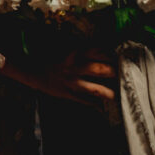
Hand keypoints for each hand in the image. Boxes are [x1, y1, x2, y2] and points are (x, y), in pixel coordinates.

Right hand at [0, 47, 116, 105]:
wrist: (30, 68)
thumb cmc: (48, 54)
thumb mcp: (64, 46)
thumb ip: (81, 47)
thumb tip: (101, 47)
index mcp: (74, 52)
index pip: (98, 52)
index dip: (111, 55)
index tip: (121, 57)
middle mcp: (74, 67)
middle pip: (100, 70)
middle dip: (114, 73)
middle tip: (125, 75)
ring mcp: (71, 82)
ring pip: (95, 88)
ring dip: (108, 93)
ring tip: (118, 95)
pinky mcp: (66, 93)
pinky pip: (83, 100)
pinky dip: (94, 105)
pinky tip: (103, 108)